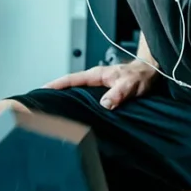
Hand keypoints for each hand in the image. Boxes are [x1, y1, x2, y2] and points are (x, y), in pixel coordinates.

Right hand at [43, 62, 159, 109]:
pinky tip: (75, 116)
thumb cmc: (141, 76)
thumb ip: (119, 93)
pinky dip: (79, 105)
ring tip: (52, 113)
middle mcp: (95, 80)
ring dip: (67, 100)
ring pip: (77, 94)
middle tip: (40, 105)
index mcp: (97, 75)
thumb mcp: (131, 85)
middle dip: (55, 93)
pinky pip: (87, 100)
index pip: (71, 79)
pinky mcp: (103, 94)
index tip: (41, 91)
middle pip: (69, 86)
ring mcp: (98, 87)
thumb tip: (105, 104)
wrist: (151, 74)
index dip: (56, 85)